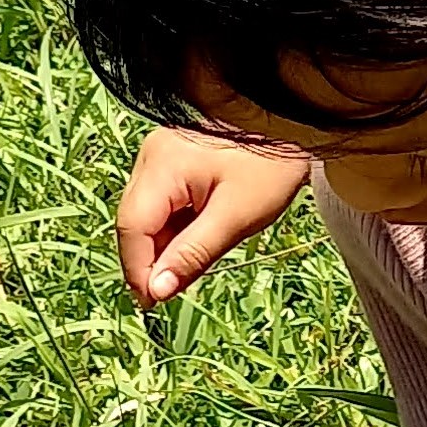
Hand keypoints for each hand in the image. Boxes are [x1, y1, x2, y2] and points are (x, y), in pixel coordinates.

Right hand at [117, 129, 308, 305]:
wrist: (294, 123)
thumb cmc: (271, 166)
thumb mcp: (234, 219)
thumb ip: (191, 255)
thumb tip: (157, 291)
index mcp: (163, 164)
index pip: (132, 228)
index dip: (138, 270)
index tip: (153, 302)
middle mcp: (152, 156)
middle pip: (135, 222)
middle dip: (150, 260)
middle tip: (173, 288)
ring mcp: (160, 156)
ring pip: (146, 217)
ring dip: (164, 247)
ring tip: (194, 261)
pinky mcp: (172, 161)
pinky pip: (161, 205)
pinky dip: (174, 230)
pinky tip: (197, 238)